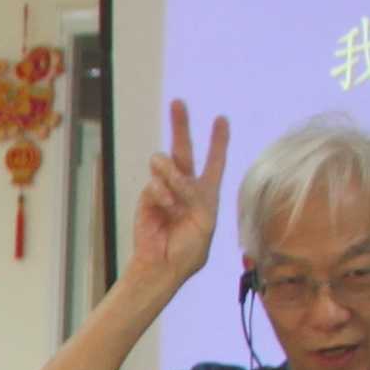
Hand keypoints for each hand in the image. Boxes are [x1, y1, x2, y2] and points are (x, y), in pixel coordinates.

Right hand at [127, 101, 229, 292]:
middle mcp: (185, 187)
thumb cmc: (189, 249)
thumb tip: (173, 176)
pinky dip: (162, 195)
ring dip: (171, 173)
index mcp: (206, 193)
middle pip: (183, 149)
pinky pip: (154, 184)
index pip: (214, 162)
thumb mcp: (205, 221)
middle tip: (178, 102)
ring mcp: (164, 191)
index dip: (218, 140)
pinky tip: (166, 208)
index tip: (221, 119)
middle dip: (181, 124)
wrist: (163, 267)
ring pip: (165, 163)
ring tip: (173, 195)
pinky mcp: (147, 198)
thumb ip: (194, 195)